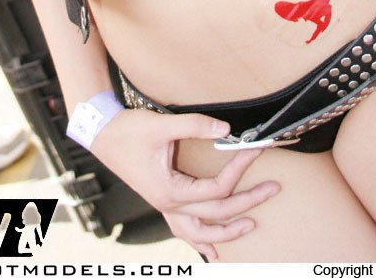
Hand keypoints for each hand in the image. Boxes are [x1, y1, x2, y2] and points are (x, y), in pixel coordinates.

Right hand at [91, 108, 279, 258]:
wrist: (102, 136)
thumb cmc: (129, 131)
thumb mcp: (163, 125)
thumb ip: (196, 125)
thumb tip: (227, 129)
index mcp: (171, 191)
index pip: (217, 188)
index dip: (240, 168)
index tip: (255, 150)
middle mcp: (170, 206)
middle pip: (217, 215)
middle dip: (248, 203)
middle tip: (273, 188)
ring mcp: (165, 208)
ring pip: (200, 233)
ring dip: (226, 232)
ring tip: (250, 226)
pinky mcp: (163, 202)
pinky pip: (185, 230)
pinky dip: (201, 241)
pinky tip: (212, 251)